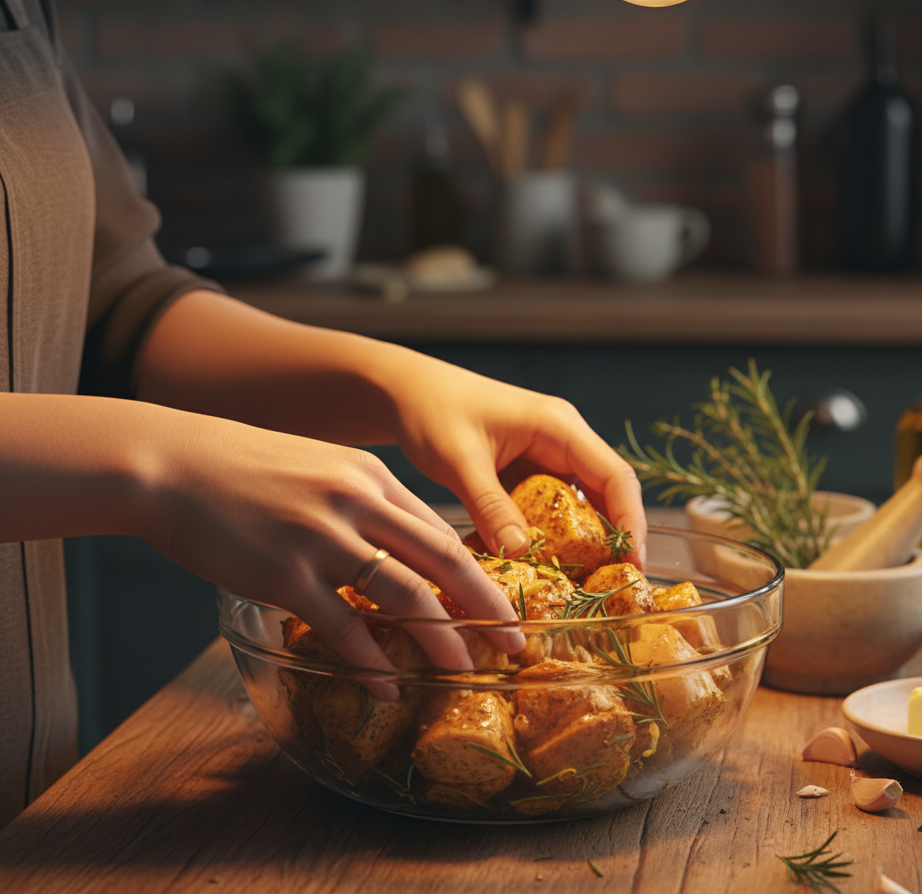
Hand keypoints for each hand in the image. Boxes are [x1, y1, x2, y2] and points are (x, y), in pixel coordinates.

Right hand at [141, 409, 522, 691]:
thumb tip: (404, 546)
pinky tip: (387, 686)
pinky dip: (371, 662)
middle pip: (444, 559)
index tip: (504, 601)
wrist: (176, 464)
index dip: (480, 570)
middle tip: (517, 641)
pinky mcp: (284, 573)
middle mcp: (357, 502)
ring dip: (441, 638)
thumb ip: (365, 501)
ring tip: (463, 669)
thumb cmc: (248, 468)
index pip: (441, 529)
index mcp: (371, 476)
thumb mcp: (322, 468)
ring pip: (405, 594)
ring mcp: (322, 537)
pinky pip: (342, 627)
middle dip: (488, 605)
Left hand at [382, 357, 646, 567]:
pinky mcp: (528, 473)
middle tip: (615, 585)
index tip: (632, 563)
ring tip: (585, 585)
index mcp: (558, 426)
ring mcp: (547, 456)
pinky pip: (552, 510)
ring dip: (584, 541)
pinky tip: (545, 566)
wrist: (406, 393)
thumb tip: (520, 552)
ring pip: (581, 504)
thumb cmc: (433, 411)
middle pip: (607, 493)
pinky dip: (552, 537)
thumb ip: (491, 506)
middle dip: (614, 538)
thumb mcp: (459, 460)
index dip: (630, 521)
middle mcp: (562, 440)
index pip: (614, 476)